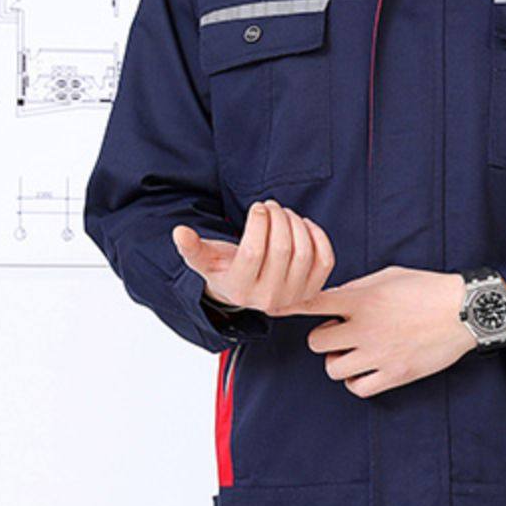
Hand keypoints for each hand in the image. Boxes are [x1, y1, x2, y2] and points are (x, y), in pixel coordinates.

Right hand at [173, 200, 333, 315]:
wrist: (248, 291)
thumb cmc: (225, 268)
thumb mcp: (204, 260)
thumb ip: (192, 248)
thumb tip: (179, 232)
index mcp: (240, 290)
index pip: (254, 252)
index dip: (258, 223)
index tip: (257, 207)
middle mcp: (269, 300)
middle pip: (283, 250)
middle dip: (278, 218)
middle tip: (271, 206)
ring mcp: (294, 297)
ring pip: (304, 253)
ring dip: (296, 223)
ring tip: (284, 213)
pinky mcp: (313, 291)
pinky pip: (325, 260)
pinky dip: (317, 236)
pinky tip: (303, 224)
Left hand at [296, 266, 477, 394]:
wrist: (466, 311)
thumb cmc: (429, 289)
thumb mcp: (389, 275)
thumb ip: (358, 288)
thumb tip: (334, 297)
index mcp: (362, 300)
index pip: (313, 303)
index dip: (290, 306)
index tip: (278, 309)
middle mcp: (365, 328)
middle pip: (316, 343)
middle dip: (324, 339)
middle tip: (339, 334)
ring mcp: (379, 354)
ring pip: (333, 369)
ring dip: (339, 362)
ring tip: (354, 354)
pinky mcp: (395, 374)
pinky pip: (358, 388)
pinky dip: (357, 381)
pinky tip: (366, 371)